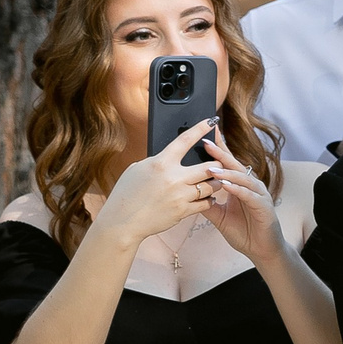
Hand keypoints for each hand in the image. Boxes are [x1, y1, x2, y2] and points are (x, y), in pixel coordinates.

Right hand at [96, 118, 221, 247]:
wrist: (123, 221)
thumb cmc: (126, 193)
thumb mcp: (138, 169)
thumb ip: (158, 161)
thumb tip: (171, 155)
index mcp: (161, 163)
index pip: (185, 140)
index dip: (201, 129)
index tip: (211, 121)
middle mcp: (173, 178)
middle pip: (208, 166)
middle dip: (217, 163)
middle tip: (219, 162)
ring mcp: (180, 196)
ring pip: (211, 186)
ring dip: (215, 182)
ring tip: (214, 181)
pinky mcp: (182, 211)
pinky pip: (205, 204)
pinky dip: (208, 200)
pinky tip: (207, 198)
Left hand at [198, 132, 285, 263]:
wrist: (262, 250)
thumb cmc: (244, 232)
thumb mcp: (220, 217)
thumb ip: (208, 204)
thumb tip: (191, 194)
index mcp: (240, 186)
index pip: (228, 164)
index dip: (218, 151)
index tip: (205, 139)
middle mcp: (251, 186)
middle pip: (235, 166)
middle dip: (221, 154)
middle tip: (206, 144)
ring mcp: (259, 195)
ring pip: (242, 178)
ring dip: (227, 173)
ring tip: (211, 168)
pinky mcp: (264, 206)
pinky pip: (249, 195)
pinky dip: (238, 190)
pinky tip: (227, 186)